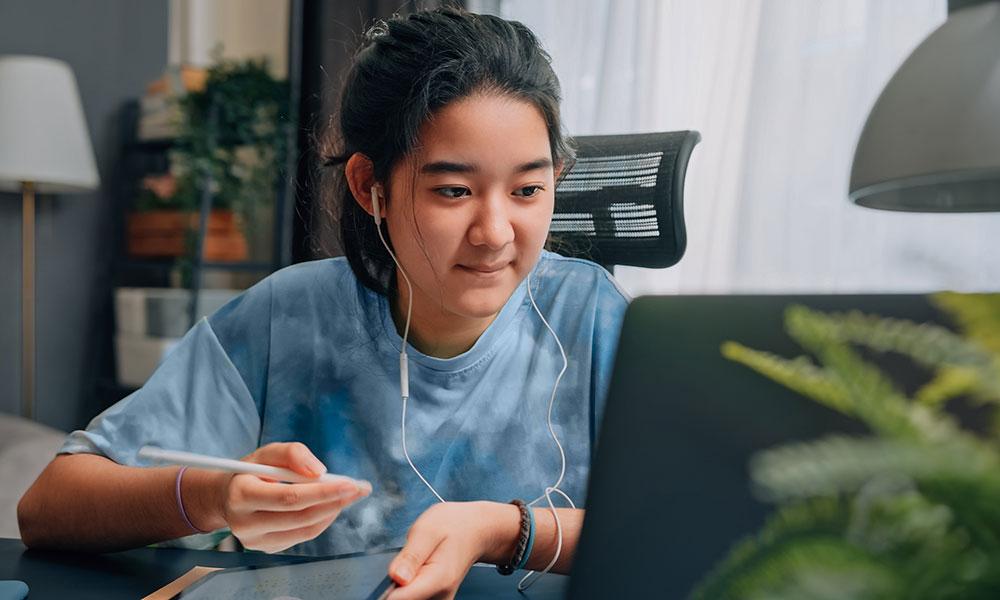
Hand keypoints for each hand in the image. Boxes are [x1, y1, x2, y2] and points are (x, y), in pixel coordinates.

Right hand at [216, 442, 369, 552]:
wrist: (227, 497)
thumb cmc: (250, 471)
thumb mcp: (266, 453)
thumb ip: (292, 453)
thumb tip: (319, 471)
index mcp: (242, 495)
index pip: (290, 498)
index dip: (323, 492)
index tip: (351, 484)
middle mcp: (245, 523)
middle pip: (301, 517)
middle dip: (335, 502)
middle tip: (360, 489)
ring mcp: (255, 541)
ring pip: (306, 530)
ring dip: (332, 511)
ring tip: (349, 495)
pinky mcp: (266, 548)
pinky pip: (303, 536)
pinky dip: (322, 520)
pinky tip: (329, 505)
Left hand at [387, 501, 518, 599]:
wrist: (476, 531)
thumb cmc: (454, 526)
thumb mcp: (428, 530)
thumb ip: (411, 555)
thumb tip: (395, 576)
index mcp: (438, 580)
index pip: (400, 599)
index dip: (385, 589)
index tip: (387, 574)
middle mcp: (440, 597)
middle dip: (392, 584)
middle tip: (403, 560)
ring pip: (404, 598)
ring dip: (399, 584)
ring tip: (412, 562)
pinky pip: (412, 596)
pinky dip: (406, 585)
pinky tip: (414, 570)